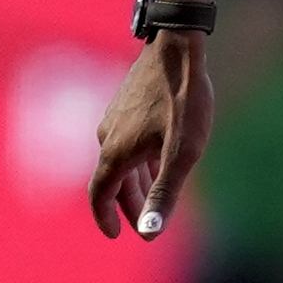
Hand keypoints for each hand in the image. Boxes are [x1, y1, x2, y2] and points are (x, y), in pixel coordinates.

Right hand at [88, 38, 212, 240]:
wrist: (178, 47)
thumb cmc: (183, 100)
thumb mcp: (182, 153)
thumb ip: (165, 194)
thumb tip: (150, 232)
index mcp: (115, 152)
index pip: (100, 195)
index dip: (105, 218)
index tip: (116, 235)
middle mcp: (108, 136)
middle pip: (112, 181)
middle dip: (128, 206)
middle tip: (145, 226)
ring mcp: (116, 118)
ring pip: (122, 161)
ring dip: (135, 184)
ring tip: (155, 199)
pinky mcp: (126, 104)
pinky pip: (128, 142)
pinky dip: (140, 161)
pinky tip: (159, 161)